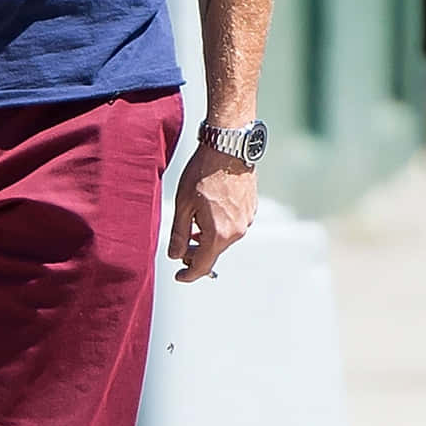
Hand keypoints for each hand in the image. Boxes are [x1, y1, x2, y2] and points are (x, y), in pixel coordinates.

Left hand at [167, 143, 256, 282]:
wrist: (228, 149)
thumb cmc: (203, 173)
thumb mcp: (183, 204)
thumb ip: (178, 234)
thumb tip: (175, 256)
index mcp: (218, 233)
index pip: (202, 265)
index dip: (188, 274)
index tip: (179, 276)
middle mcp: (236, 231)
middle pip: (213, 253)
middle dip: (196, 255)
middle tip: (180, 249)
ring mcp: (246, 220)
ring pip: (223, 239)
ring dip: (207, 239)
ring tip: (192, 227)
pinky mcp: (250, 209)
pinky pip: (233, 226)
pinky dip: (219, 227)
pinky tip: (208, 213)